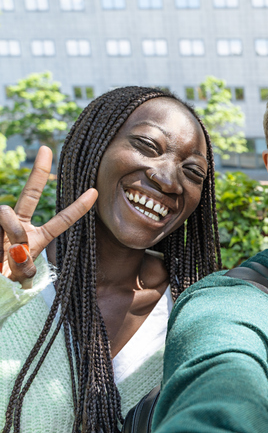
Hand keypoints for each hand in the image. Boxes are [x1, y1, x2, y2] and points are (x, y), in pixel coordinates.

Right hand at [0, 146, 96, 286]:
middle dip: (38, 172)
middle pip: (31, 194)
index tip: (95, 191)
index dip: (78, 207)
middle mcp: (21, 227)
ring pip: (8, 211)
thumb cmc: (6, 283)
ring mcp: (3, 225)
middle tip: (45, 149)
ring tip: (8, 254)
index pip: (62, 220)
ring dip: (12, 231)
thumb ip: (24, 268)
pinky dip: (1, 239)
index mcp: (38, 238)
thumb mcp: (21, 279)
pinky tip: (0, 256)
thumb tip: (19, 248)